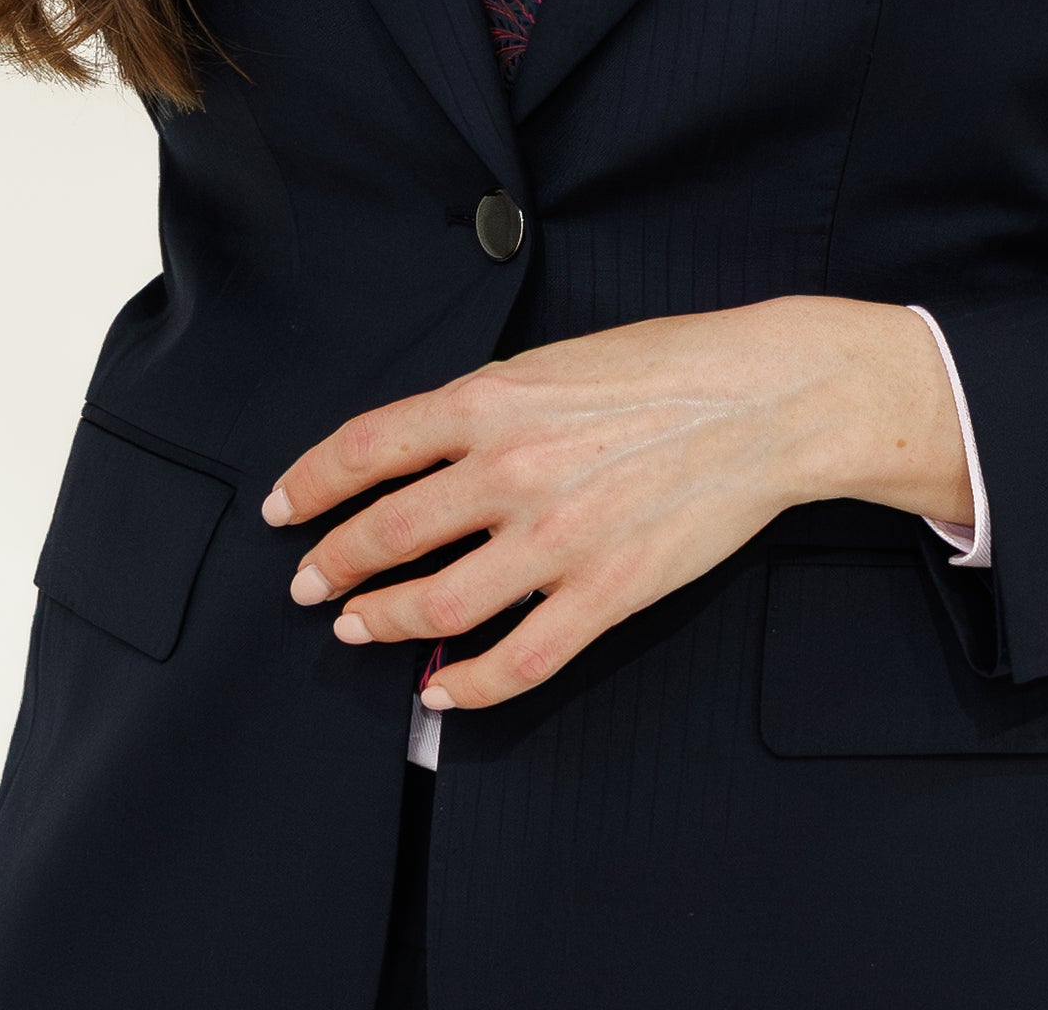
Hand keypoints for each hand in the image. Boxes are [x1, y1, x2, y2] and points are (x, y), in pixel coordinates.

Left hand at [257, 295, 972, 716]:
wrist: (766, 399)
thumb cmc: (665, 367)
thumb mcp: (553, 361)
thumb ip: (483, 408)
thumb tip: (419, 452)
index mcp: (490, 402)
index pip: (365, 448)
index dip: (308, 485)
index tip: (282, 509)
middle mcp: (511, 470)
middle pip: (387, 532)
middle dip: (332, 563)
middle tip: (307, 583)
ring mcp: (560, 538)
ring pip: (440, 603)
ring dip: (384, 621)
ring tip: (356, 628)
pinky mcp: (609, 590)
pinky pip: (522, 658)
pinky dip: (469, 682)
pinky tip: (439, 686)